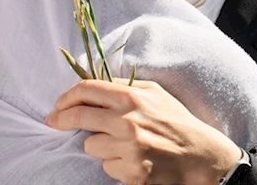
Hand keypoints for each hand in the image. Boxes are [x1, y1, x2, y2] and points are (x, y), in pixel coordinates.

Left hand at [45, 79, 241, 184]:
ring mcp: (129, 149)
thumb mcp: (155, 92)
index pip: (86, 90)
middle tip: (54, 122)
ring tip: (123, 144)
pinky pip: (107, 167)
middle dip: (61, 119)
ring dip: (100, 146)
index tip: (58, 105)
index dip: (66, 97)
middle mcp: (127, 121)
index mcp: (131, 97)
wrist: (202, 156)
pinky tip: (134, 160)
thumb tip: (94, 83)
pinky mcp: (132, 173)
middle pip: (78, 117)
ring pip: (90, 146)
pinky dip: (116, 165)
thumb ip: (125, 86)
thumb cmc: (177, 121)